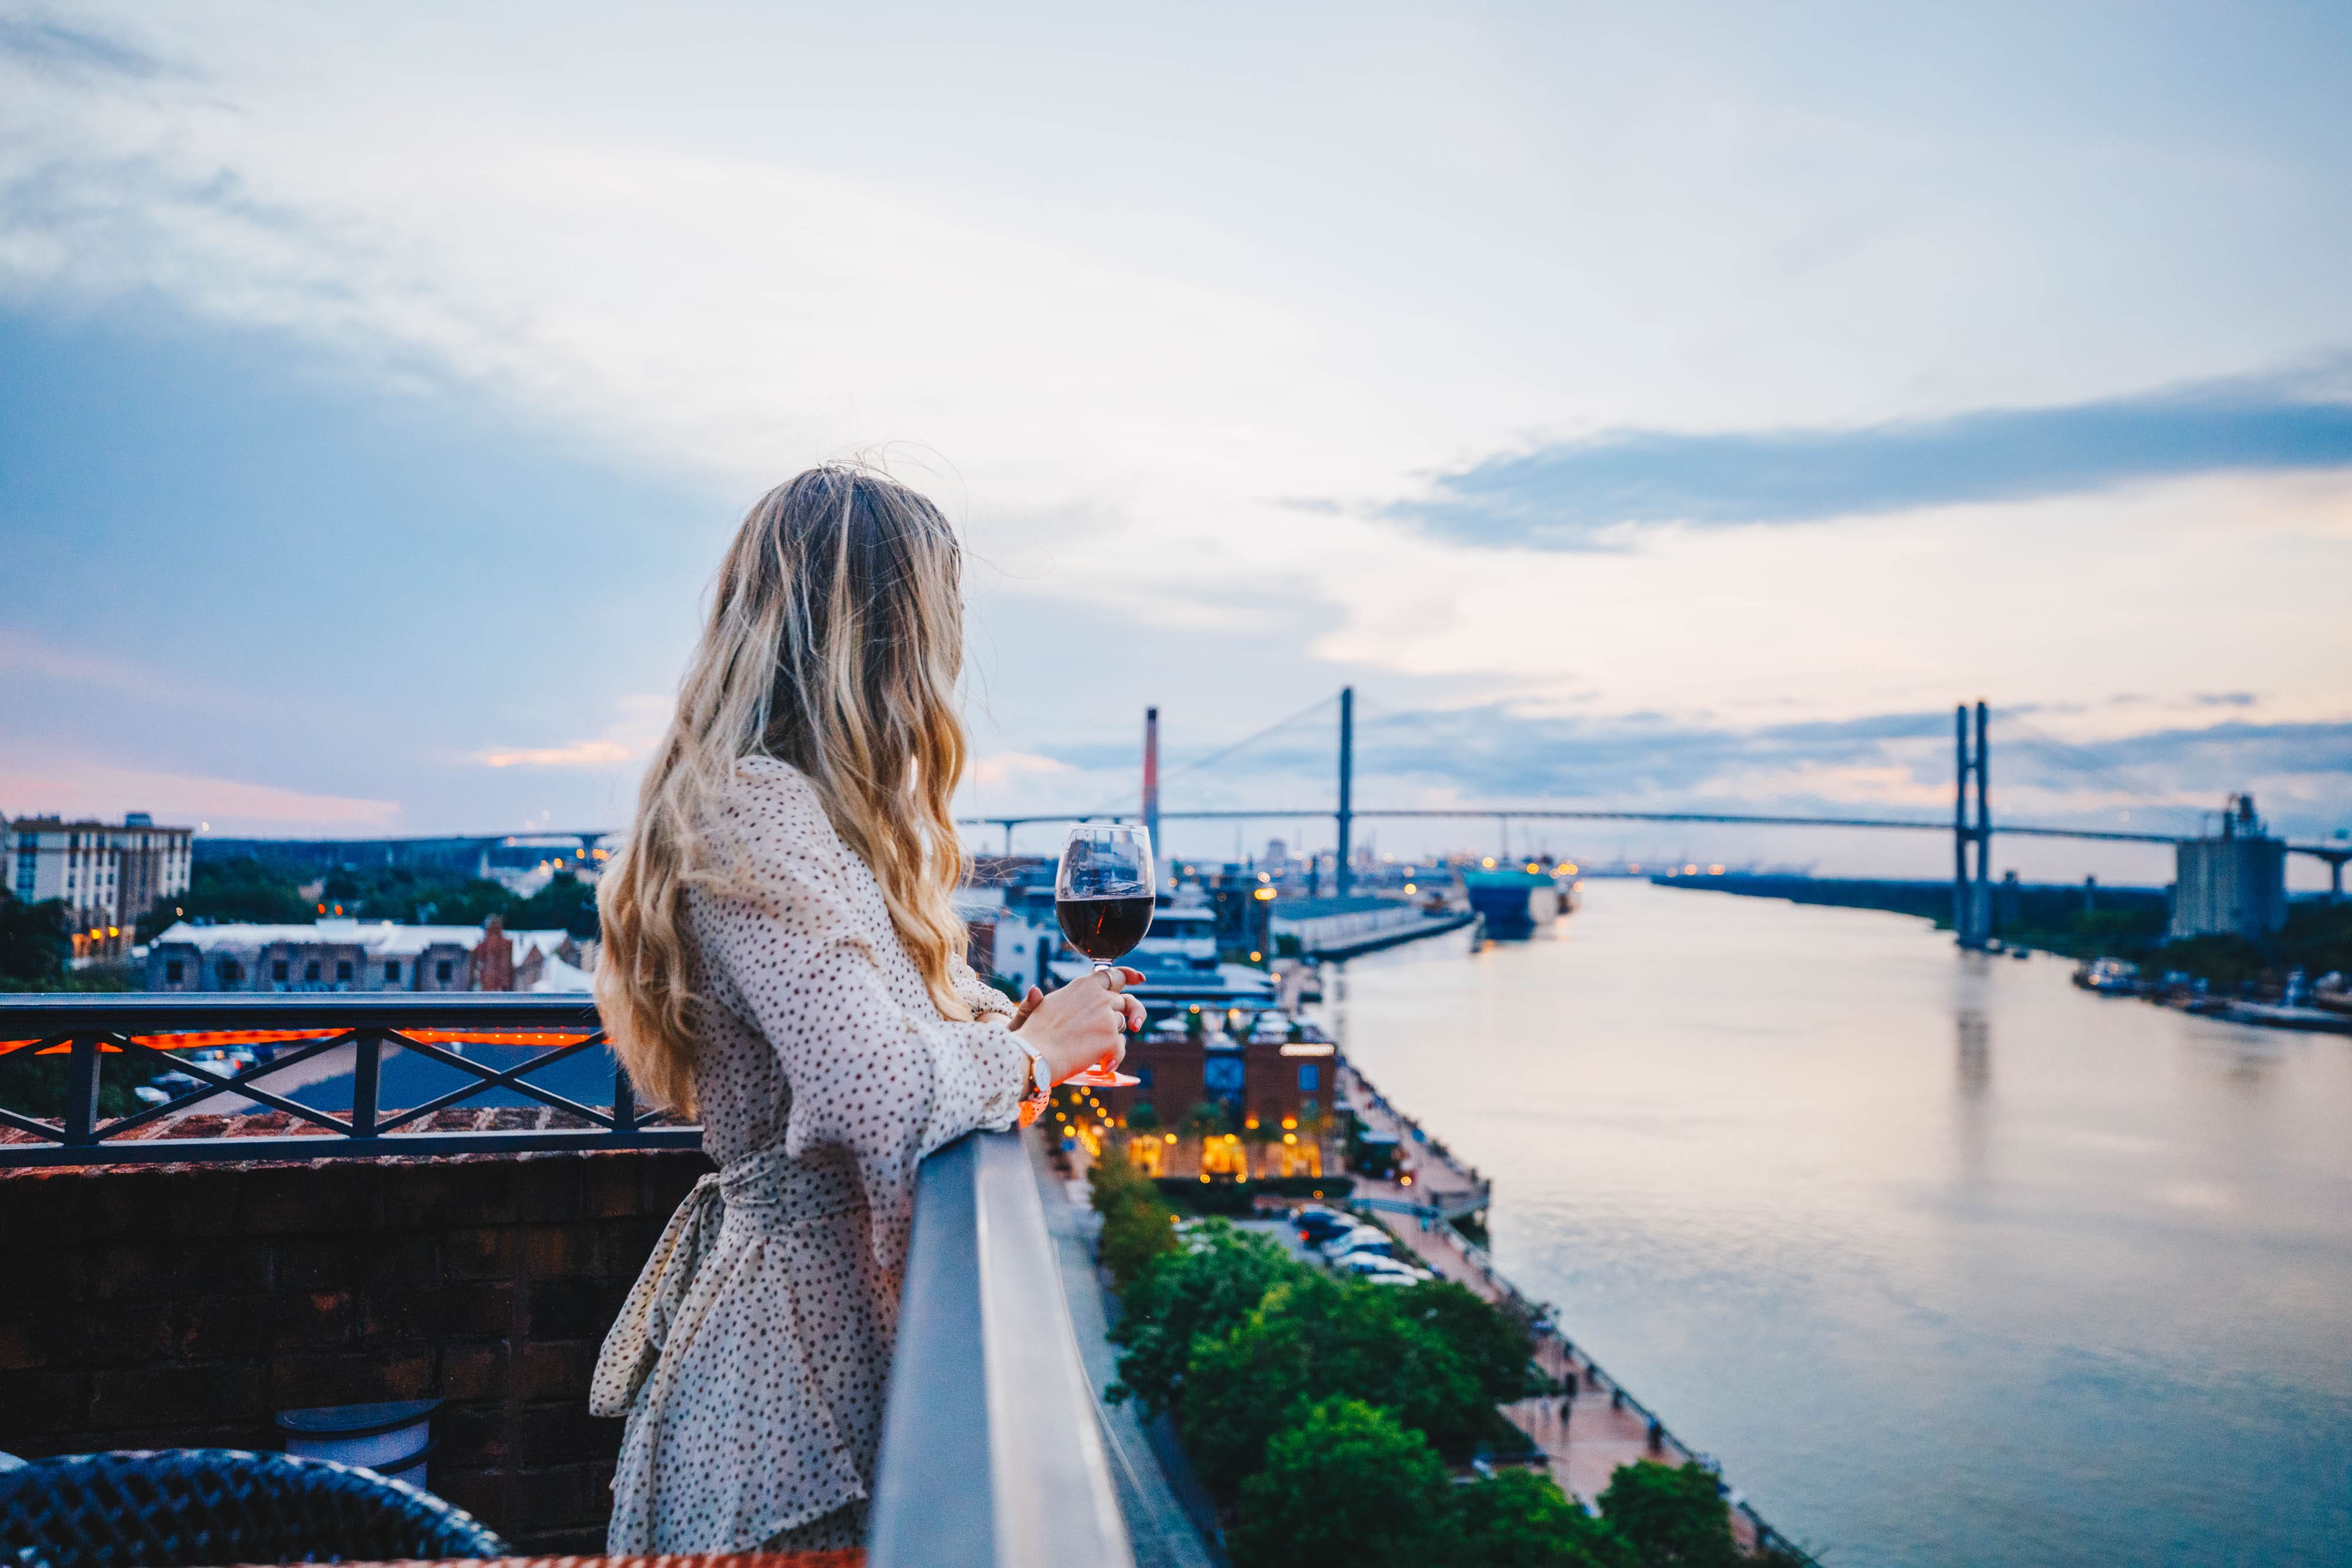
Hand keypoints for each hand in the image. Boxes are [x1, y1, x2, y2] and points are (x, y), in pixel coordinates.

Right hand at [1012, 967, 1143, 1085]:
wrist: (1034, 1054)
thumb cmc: (1034, 1034)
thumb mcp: (1042, 1007)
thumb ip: (1051, 1001)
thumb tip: (1035, 990)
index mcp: (1084, 985)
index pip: (1113, 974)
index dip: (1129, 975)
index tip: (1140, 979)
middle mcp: (1099, 996)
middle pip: (1126, 1002)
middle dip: (1131, 1014)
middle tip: (1133, 1026)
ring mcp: (1107, 1017)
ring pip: (1121, 1027)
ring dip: (1112, 1038)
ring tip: (1092, 1050)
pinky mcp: (1110, 1038)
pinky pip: (1120, 1050)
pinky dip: (1112, 1059)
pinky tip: (1100, 1065)